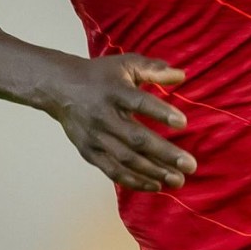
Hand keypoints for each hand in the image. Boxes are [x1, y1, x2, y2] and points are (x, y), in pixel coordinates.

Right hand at [48, 53, 196, 191]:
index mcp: (114, 91)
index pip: (139, 103)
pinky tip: (155, 185)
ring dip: (153, 172)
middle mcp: (104, 116)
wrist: (61, 88)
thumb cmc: (100, 75)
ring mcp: (95, 137)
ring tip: (178, 180)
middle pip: (136, 138)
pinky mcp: (89, 152)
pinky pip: (112, 171)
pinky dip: (134, 181)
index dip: (161, 113)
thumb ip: (154, 69)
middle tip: (190, 165)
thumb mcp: (126, 63)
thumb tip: (182, 75)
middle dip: (164, 154)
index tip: (183, 123)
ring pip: (126, 159)